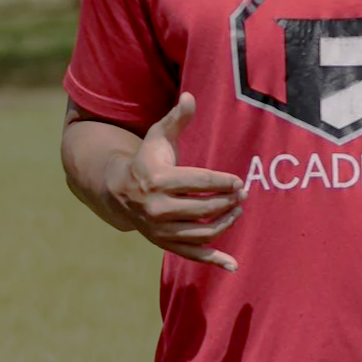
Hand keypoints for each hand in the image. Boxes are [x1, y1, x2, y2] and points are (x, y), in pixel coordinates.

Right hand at [105, 93, 244, 270]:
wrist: (118, 190)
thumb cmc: (147, 159)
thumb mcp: (158, 136)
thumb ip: (177, 118)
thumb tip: (190, 96)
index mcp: (159, 181)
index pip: (199, 182)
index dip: (223, 181)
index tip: (239, 181)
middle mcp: (158, 208)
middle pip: (203, 208)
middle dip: (228, 201)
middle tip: (243, 194)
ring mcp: (160, 229)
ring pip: (201, 232)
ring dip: (225, 224)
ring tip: (238, 210)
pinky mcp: (164, 243)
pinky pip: (192, 255)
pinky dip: (214, 261)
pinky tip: (233, 265)